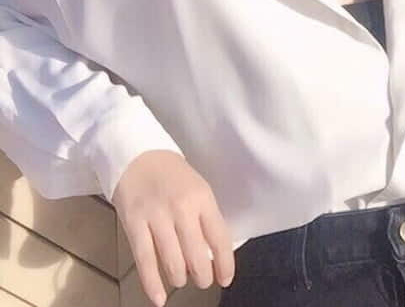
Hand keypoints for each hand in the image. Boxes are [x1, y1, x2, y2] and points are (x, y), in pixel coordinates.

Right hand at [111, 150, 234, 305]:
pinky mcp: (134, 225)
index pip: (220, 237)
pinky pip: (145, 261)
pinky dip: (153, 284)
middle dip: (202, 276)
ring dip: (180, 278)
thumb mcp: (198, 190)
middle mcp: (182, 208)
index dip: (225, 263)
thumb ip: (205, 218)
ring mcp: (157, 217)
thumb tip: (212, 255)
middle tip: (202, 280)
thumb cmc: (173, 176)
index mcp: (203, 198)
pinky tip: (160, 299)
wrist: (139, 156)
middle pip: (197, 255)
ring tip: (182, 279)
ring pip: (173, 262)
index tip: (225, 279)